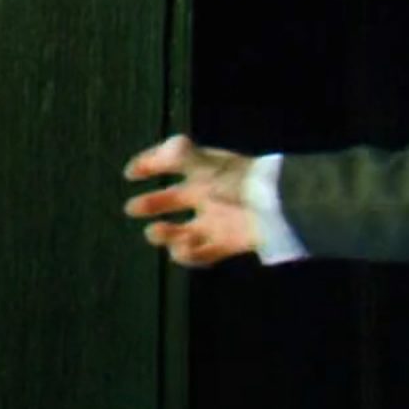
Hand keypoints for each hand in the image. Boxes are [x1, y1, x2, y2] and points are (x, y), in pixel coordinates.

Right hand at [123, 134, 259, 267]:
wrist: (277, 208)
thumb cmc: (242, 181)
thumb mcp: (209, 164)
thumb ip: (180, 154)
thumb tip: (159, 152)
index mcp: (205, 171)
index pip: (173, 164)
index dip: (150, 165)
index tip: (130, 173)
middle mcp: (209, 195)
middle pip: (173, 200)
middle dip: (150, 204)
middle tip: (132, 208)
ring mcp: (217, 220)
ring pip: (182, 232)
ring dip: (165, 235)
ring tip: (159, 231)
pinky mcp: (226, 243)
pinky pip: (201, 255)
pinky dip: (187, 256)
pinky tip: (184, 247)